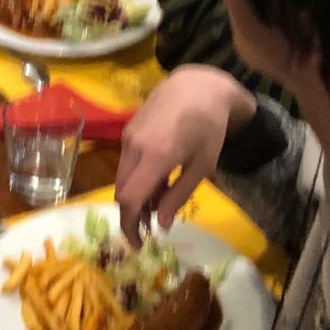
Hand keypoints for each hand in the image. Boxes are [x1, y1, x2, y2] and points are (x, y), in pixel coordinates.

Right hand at [115, 66, 256, 245]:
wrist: (197, 86)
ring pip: (121, 178)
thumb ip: (178, 196)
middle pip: (121, 192)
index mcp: (156, 156)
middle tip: (149, 231)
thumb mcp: (201, 166)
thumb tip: (162, 226)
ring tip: (157, 206)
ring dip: (134, 198)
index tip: (140, 243)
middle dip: (131, 216)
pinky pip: (125, 164)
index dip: (130, 225)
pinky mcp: (127, 132)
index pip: (129, 199)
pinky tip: (156, 182)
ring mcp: (127, 137)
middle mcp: (134, 147)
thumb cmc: (208, 128)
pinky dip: (136, 180)